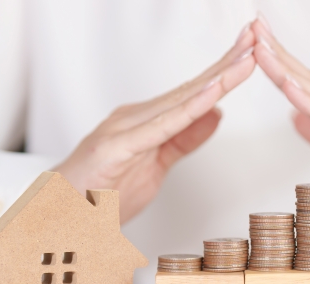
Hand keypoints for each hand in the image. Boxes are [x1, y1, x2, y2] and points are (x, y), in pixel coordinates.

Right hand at [55, 26, 256, 222]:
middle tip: (255, 38)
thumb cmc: (96, 196)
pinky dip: (189, 109)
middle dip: (225, 63)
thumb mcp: (154, 167)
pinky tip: (212, 95)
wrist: (55, 219)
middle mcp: (134, 118)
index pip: (192, 93)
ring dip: (216, 79)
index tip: (249, 53)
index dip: (222, 72)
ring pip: (179, 101)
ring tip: (244, 59)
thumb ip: (183, 140)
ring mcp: (123, 130)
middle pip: (190, 88)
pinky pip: (160, 127)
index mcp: (144, 122)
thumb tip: (214, 116)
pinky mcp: (116, 148)